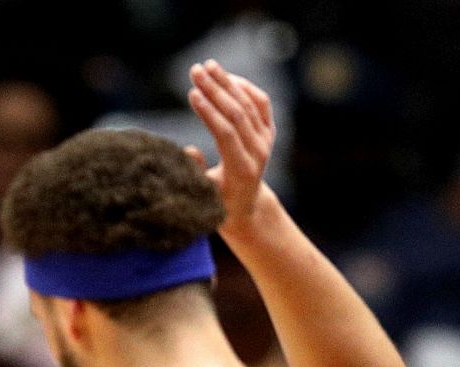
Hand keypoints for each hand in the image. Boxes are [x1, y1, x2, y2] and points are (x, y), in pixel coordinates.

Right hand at [185, 60, 278, 235]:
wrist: (246, 207)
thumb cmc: (218, 203)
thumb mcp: (204, 195)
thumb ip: (196, 173)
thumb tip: (190, 149)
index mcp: (242, 169)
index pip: (226, 133)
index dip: (209, 111)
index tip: (192, 93)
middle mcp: (258, 152)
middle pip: (237, 113)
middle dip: (215, 89)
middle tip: (195, 70)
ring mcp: (266, 140)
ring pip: (248, 104)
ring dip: (227, 82)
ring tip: (207, 66)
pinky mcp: (269, 131)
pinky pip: (260, 103)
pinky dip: (245, 87)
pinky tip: (227, 77)